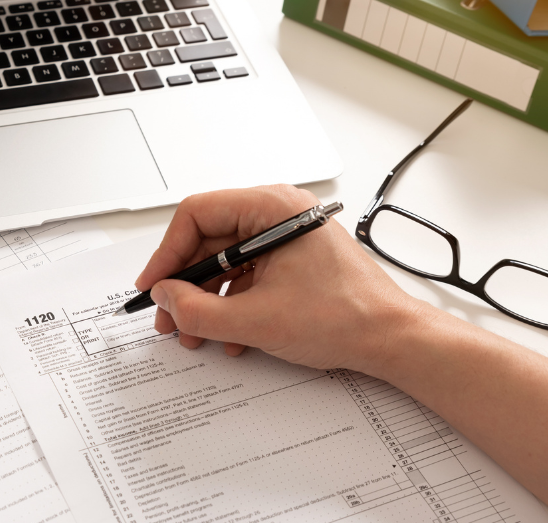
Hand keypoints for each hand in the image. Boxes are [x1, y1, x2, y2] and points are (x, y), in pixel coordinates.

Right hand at [136, 185, 427, 374]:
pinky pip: (248, 277)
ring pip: (226, 263)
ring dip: (206, 302)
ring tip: (196, 334)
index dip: (168, 252)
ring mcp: (287, 239)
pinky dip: (232, 306)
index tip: (154, 284)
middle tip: (169, 315)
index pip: (198, 214)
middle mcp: (280, 214)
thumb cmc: (347, 317)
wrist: (393, 340)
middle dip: (186, 285)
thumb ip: (198, 310)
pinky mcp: (293, 262)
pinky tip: (230, 337)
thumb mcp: (256, 320)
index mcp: (273, 207)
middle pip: (210, 240)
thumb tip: (166, 298)